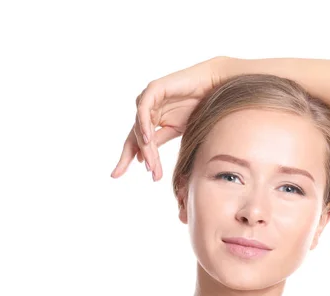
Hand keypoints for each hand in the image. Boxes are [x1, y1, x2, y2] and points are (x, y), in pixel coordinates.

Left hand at [111, 56, 228, 180]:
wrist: (212, 87)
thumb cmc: (198, 107)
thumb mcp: (175, 130)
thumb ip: (159, 141)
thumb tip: (144, 160)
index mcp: (150, 121)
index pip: (135, 142)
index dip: (127, 158)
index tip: (117, 175)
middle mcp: (146, 110)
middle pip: (132, 136)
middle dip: (130, 156)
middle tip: (128, 173)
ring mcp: (148, 99)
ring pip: (139, 127)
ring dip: (146, 147)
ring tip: (151, 164)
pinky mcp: (154, 89)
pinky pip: (144, 109)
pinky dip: (143, 124)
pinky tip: (147, 138)